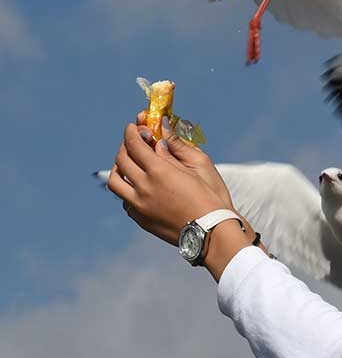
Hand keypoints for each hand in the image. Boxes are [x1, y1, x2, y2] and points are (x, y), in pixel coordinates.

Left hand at [107, 123, 227, 245]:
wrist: (210, 231)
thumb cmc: (210, 196)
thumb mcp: (197, 167)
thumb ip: (175, 149)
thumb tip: (161, 134)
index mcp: (159, 171)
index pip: (135, 144)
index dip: (132, 132)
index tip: (133, 125)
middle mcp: (143, 187)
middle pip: (122, 160)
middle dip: (125, 145)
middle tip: (133, 140)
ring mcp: (138, 205)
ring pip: (115, 181)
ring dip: (118, 167)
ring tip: (128, 162)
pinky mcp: (140, 219)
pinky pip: (124, 199)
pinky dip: (126, 187)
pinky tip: (138, 185)